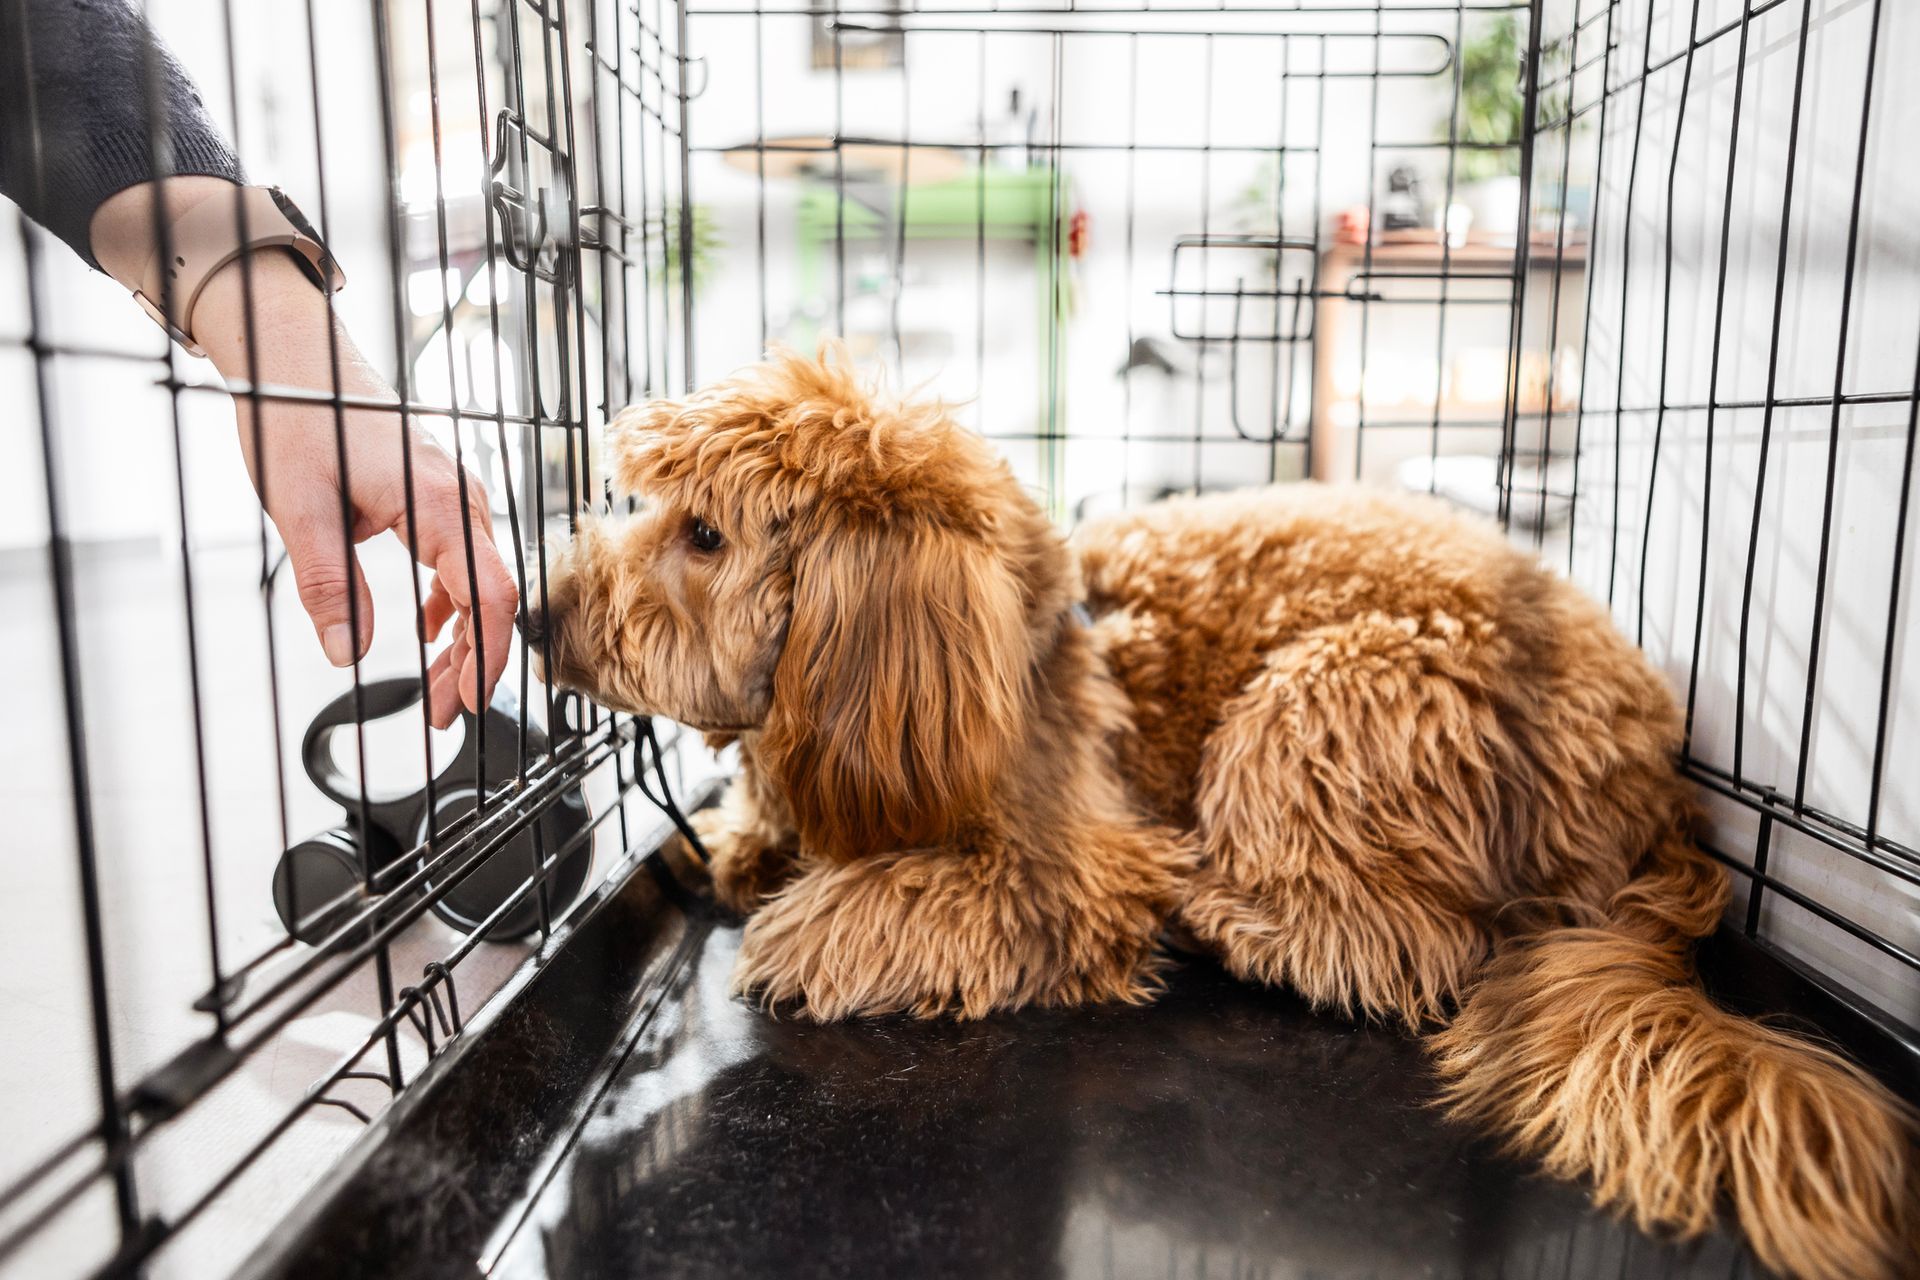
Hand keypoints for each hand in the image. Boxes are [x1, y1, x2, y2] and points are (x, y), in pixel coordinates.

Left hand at [92, 179, 518, 728]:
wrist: (296, 356)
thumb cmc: (298, 415)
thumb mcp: (298, 508)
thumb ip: (328, 584)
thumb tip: (347, 654)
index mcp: (439, 502)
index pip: (489, 595)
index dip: (486, 657)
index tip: (468, 704)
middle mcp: (461, 500)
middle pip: (491, 598)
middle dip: (471, 663)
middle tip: (440, 714)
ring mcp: (455, 497)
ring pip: (479, 583)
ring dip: (461, 640)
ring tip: (433, 688)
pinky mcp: (439, 498)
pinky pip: (462, 561)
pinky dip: (449, 604)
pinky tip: (422, 630)